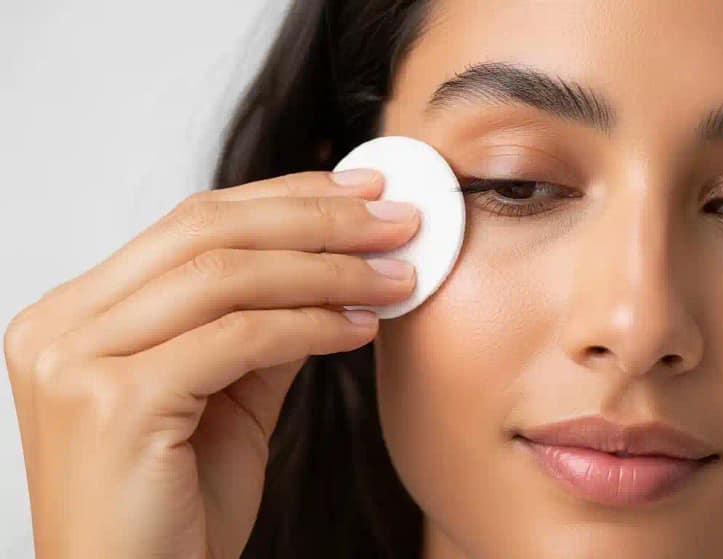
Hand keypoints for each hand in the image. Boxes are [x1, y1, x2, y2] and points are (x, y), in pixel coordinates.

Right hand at [3, 170, 418, 557]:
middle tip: (396, 219)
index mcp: (78, 315)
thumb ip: (261, 329)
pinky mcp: (116, 402)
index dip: (284, 196)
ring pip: (226, 275)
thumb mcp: (225, 400)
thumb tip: (332, 269)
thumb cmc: (173, 512)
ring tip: (395, 277)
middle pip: (207, 230)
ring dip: (329, 270)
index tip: (361, 190)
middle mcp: (62, 326)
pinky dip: (311, 325)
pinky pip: (239, 338)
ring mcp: (78, 361)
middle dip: (316, 218)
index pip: (191, 222)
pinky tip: (361, 330)